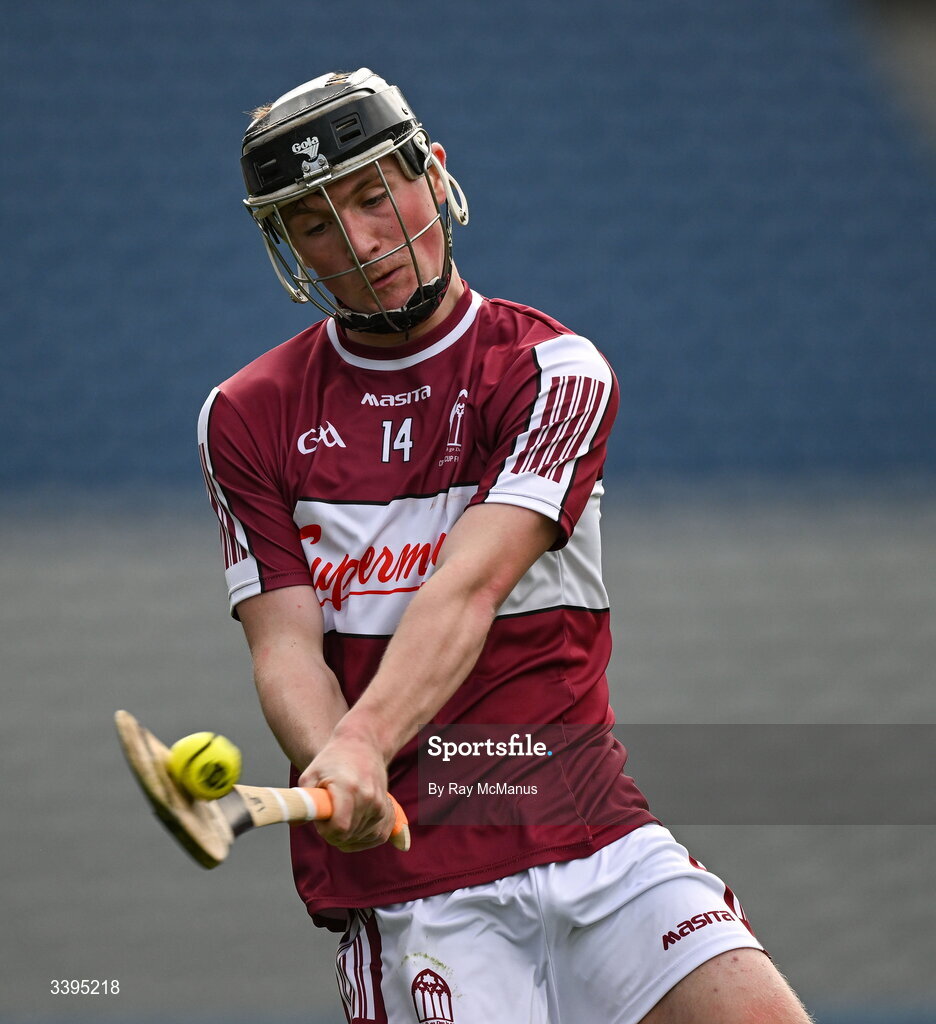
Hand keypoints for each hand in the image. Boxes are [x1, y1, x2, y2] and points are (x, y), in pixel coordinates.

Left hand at [298, 729, 395, 851]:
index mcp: (349, 788)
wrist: (362, 745)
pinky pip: (377, 836)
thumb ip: (302, 800)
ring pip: (361, 838)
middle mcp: (369, 797)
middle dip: (334, 833)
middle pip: (349, 836)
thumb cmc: (332, 759)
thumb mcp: (311, 773)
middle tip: (328, 816)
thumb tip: (296, 822)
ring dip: (348, 836)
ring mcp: (380, 804)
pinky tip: (354, 827)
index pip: (340, 828)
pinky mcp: (387, 809)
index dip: (325, 831)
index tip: (320, 821)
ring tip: (340, 815)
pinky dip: (364, 837)